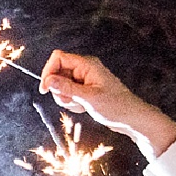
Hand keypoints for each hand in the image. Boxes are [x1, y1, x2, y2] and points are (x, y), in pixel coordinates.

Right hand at [39, 50, 175, 155]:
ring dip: (65, 98)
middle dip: (58, 89)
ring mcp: (84, 79)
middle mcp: (84, 68)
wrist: (130, 117)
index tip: (45, 89)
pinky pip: (68, 93)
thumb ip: (67, 88)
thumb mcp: (89, 98)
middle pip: (57, 72)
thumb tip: (48, 80)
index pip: (58, 58)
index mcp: (87, 64)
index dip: (48, 72)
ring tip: (80, 105)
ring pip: (61, 85)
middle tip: (70, 101)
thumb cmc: (115, 106)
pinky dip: (71, 102)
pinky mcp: (85, 89)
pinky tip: (83, 107)